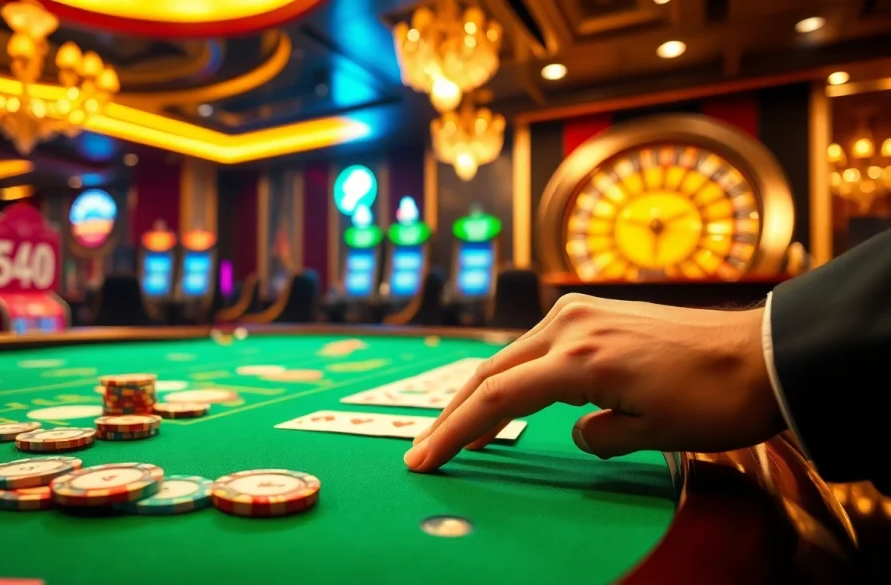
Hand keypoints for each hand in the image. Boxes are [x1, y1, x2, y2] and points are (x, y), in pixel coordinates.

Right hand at [404, 294, 782, 472]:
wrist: (763, 353)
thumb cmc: (715, 399)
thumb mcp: (650, 434)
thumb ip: (596, 437)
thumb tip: (579, 430)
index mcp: (579, 360)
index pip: (495, 399)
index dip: (453, 433)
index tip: (423, 458)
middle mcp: (570, 326)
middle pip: (491, 372)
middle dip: (455, 413)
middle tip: (428, 448)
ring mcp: (581, 313)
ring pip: (512, 357)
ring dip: (485, 394)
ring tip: (464, 432)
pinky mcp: (594, 313)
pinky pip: (538, 347)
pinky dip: (517, 376)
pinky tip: (513, 397)